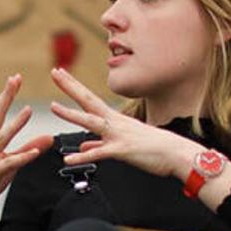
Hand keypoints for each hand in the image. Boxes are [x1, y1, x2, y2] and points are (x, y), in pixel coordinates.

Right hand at [0, 74, 53, 225]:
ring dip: (15, 124)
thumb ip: (27, 149)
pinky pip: (8, 163)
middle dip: (5, 97)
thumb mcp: (8, 164)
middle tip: (15, 80)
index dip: (5, 95)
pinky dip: (22, 156)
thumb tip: (47, 138)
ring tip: (28, 111)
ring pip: (1, 138)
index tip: (15, 79)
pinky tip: (35, 151)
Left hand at [48, 67, 199, 178]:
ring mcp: (118, 135)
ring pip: (91, 122)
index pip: (89, 99)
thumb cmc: (154, 148)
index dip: (74, 86)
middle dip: (70, 86)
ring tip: (53, 107)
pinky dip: (83, 156)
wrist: (177, 154)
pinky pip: (99, 153)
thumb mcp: (123, 143)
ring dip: (72, 114)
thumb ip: (99, 143)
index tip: (60, 73)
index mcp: (114, 119)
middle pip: (88, 101)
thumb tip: (83, 144)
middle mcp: (114, 122)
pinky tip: (68, 159)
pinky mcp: (122, 150)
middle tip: (55, 72)